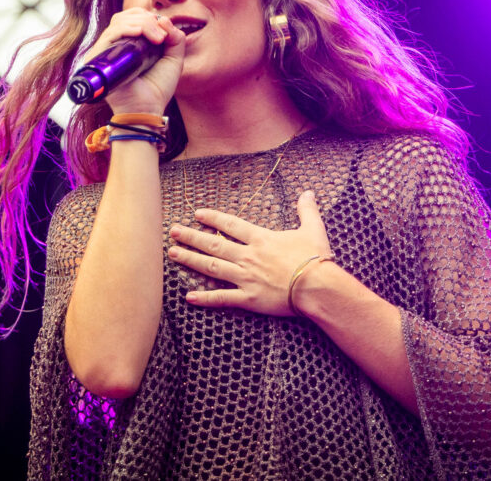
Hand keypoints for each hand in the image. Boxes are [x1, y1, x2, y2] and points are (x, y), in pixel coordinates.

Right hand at [83, 8, 185, 113]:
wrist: (147, 110)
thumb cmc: (158, 88)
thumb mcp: (173, 59)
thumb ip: (175, 38)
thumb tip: (164, 19)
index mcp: (130, 43)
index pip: (132, 17)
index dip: (149, 17)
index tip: (165, 32)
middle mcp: (115, 45)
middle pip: (125, 16)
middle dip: (148, 20)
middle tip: (162, 37)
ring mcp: (106, 51)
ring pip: (119, 22)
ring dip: (142, 24)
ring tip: (158, 39)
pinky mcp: (99, 59)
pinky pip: (109, 35)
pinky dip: (126, 29)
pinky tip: (140, 34)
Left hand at [168, 191, 329, 316]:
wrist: (317, 288)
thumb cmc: (315, 259)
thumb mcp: (313, 229)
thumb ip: (307, 210)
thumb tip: (308, 193)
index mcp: (261, 239)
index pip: (231, 225)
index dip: (213, 218)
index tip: (197, 214)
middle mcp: (248, 256)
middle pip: (213, 244)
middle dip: (191, 237)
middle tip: (173, 232)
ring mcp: (245, 278)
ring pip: (211, 267)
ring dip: (190, 260)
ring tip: (173, 254)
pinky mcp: (248, 298)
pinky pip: (222, 298)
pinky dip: (205, 298)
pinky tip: (189, 297)